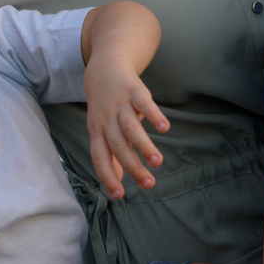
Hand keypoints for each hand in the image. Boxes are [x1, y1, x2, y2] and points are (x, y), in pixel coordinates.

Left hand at [84, 56, 168, 197]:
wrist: (104, 68)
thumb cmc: (105, 106)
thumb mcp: (101, 129)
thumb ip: (110, 153)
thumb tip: (117, 181)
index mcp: (97, 132)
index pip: (100, 158)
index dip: (108, 176)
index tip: (120, 195)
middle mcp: (106, 120)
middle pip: (118, 146)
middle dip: (133, 167)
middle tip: (149, 184)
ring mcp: (120, 105)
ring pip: (130, 128)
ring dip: (144, 146)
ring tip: (157, 162)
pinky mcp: (134, 91)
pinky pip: (144, 104)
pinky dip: (154, 116)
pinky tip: (165, 128)